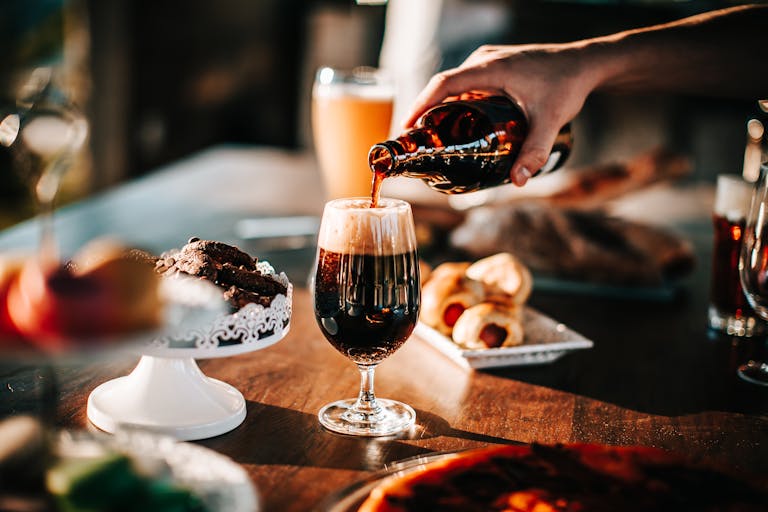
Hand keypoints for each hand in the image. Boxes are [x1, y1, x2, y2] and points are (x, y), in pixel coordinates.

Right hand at [403, 43, 599, 185]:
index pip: (444, 84)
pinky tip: (458, 120)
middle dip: (426, 110)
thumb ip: (535, 151)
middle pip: (444, 85)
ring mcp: (489, 59)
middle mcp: (484, 60)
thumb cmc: (568, 84)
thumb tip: (518, 181)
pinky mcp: (494, 64)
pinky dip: (456, 99)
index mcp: (490, 68)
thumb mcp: (551, 121)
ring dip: (441, 105)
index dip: (421, 104)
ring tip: (432, 133)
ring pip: (455, 83)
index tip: (408, 127)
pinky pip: (466, 81)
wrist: (586, 63)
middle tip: (417, 139)